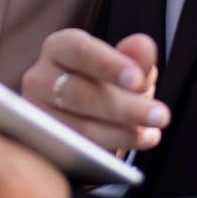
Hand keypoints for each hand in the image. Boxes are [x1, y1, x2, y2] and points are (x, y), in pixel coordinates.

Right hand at [20, 29, 166, 152]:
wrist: (79, 117)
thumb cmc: (102, 84)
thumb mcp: (123, 69)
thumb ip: (135, 58)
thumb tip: (143, 45)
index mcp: (59, 48)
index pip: (81, 51)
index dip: (109, 65)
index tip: (138, 80)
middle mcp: (39, 78)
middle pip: (78, 93)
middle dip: (124, 107)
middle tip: (160, 116)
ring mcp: (36, 115)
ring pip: (77, 127)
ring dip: (119, 133)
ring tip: (151, 135)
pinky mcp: (42, 145)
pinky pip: (74, 151)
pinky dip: (106, 152)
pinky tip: (131, 145)